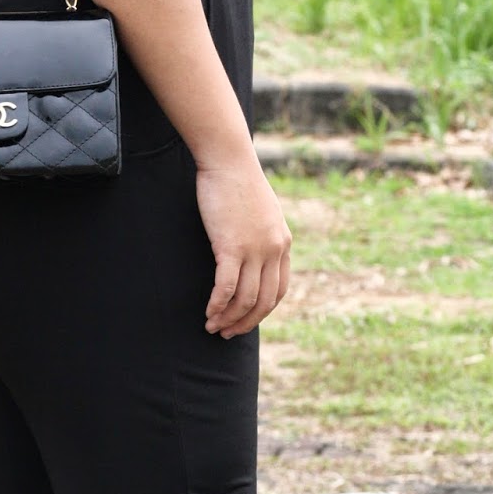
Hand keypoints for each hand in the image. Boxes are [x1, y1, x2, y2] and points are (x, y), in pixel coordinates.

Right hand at [194, 152, 291, 338]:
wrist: (229, 160)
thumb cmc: (239, 183)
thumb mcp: (262, 213)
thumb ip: (263, 236)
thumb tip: (252, 255)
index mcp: (283, 243)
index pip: (279, 290)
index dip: (262, 311)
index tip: (246, 320)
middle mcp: (273, 250)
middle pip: (264, 301)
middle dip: (246, 322)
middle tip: (228, 333)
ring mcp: (254, 249)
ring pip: (245, 298)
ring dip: (228, 317)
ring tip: (213, 326)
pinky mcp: (231, 246)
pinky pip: (227, 286)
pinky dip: (218, 304)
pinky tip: (209, 312)